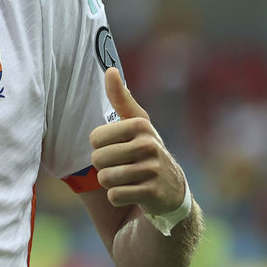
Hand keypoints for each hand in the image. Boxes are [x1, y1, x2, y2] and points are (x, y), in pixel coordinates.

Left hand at [90, 68, 187, 215]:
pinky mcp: (153, 193)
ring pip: (105, 179)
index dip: (100, 146)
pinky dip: (118, 197)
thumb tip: (110, 70)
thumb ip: (120, 98)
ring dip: (110, 182)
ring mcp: (152, 170)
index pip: (94, 138)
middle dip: (104, 166)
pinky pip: (114, 196)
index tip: (117, 146)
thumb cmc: (145, 150)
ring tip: (127, 178)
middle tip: (122, 166)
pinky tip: (133, 192)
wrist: (171, 189)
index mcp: (140, 125)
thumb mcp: (136, 123)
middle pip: (98, 159)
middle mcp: (149, 145)